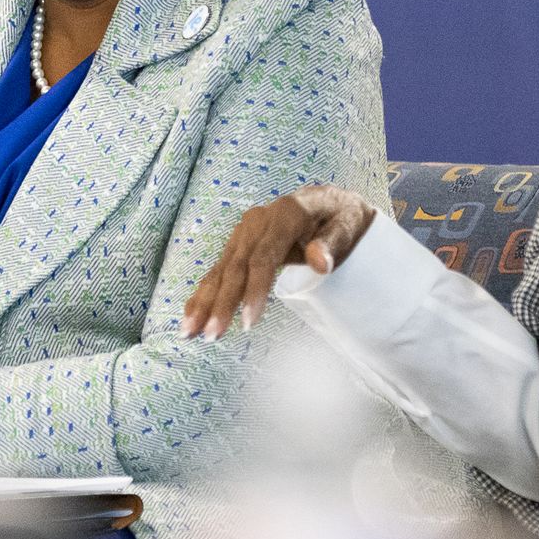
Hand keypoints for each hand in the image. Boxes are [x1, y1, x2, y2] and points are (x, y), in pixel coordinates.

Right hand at [181, 184, 378, 339]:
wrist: (328, 203)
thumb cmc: (341, 218)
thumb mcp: (348, 224)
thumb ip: (333, 242)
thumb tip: (321, 262)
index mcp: (284, 214)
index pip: (263, 257)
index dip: (254, 290)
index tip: (248, 322)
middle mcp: (257, 221)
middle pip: (236, 266)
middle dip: (222, 303)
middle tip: (212, 335)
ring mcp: (244, 232)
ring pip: (221, 270)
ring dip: (204, 302)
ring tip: (189, 332)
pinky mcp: (239, 244)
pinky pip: (218, 270)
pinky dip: (203, 294)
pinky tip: (190, 315)